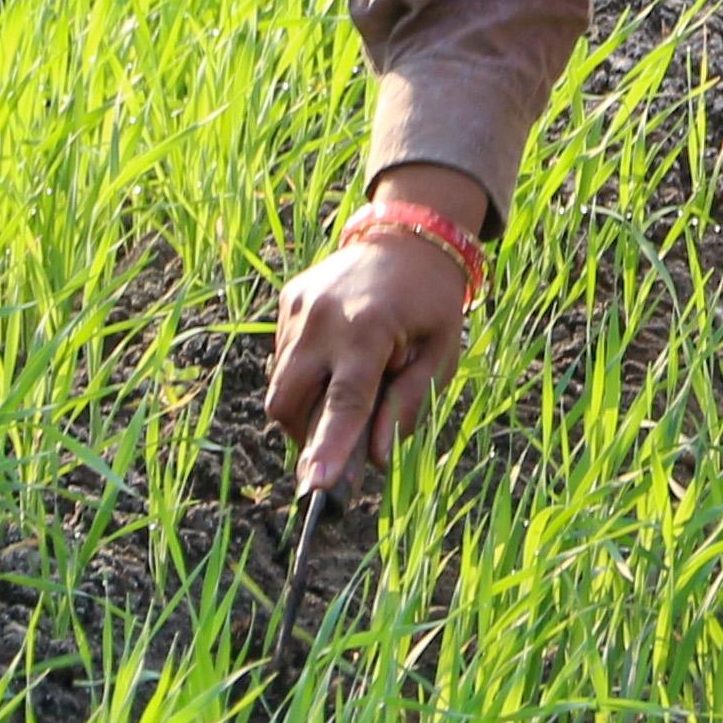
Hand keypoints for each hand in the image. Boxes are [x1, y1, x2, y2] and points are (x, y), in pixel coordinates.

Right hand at [265, 164, 482, 494]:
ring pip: (282, 386)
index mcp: (369, 330)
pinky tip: (338, 356)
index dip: (329, 448)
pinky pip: (284, 357)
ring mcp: (299, 307)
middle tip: (341, 435)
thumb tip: (374, 459)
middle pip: (289, 403)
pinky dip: (306, 373)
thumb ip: (408, 405)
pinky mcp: (287, 300)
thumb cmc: (432, 303)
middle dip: (306, 432)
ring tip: (353, 379)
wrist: (410, 235)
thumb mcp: (440, 353)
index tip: (315, 487)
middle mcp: (323, 318)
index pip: (344, 402)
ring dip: (308, 403)